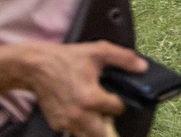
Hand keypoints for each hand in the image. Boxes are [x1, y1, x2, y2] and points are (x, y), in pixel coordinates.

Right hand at [19, 40, 141, 136]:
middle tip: (106, 109)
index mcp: (91, 98)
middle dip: (109, 122)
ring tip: (93, 110)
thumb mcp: (99, 51)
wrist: (37, 67)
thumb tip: (143, 68)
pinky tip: (79, 110)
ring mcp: (66, 122)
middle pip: (103, 133)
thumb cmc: (68, 58)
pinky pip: (74, 131)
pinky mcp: (57, 124)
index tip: (114, 95)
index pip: (118, 109)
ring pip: (88, 134)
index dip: (119, 101)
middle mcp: (79, 115)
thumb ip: (124, 59)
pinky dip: (80, 125)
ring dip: (95, 126)